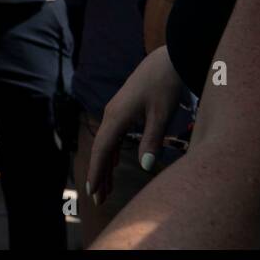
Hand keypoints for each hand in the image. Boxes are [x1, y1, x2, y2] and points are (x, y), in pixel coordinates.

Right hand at [86, 46, 184, 204]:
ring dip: (104, 166)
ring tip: (104, 188)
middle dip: (98, 175)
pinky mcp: (123, 110)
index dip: (96, 172)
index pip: (101, 150)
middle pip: (100, 150)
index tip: (92, 192)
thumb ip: (152, 139)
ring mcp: (115, 112)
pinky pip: (112, 136)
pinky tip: (111, 164)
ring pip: (105, 144)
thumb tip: (144, 166)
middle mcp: (111, 114)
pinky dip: (110, 153)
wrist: (167, 60)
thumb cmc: (165, 85)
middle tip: (98, 199)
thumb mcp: (162, 113)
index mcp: (117, 116)